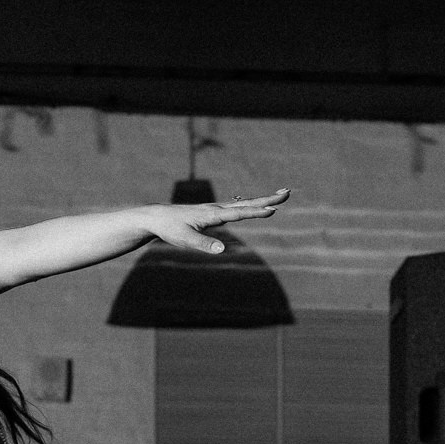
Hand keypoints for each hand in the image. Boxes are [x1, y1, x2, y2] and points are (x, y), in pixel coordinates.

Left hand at [140, 188, 287, 253]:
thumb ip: (204, 245)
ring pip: (243, 204)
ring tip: (278, 197)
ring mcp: (215, 209)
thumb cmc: (170, 229)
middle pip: (247, 204)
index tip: (273, 210)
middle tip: (287, 193)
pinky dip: (249, 206)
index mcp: (212, 214)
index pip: (239, 213)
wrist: (157, 217)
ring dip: (262, 201)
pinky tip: (255, 207)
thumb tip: (222, 250)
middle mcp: (216, 208)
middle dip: (268, 200)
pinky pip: (236, 208)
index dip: (256, 212)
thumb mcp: (185, 240)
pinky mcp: (212, 212)